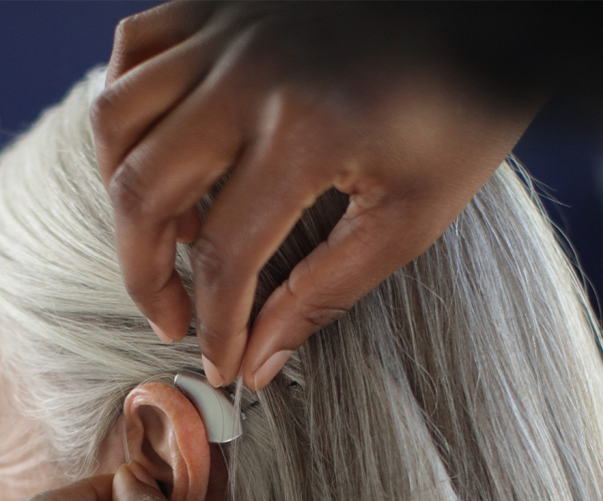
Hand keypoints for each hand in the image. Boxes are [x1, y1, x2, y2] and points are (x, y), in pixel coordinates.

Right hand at [96, 1, 535, 387]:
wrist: (485, 18)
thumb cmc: (463, 111)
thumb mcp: (413, 215)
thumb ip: (326, 292)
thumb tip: (258, 362)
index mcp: (308, 131)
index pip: (225, 254)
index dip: (214, 324)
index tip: (221, 361)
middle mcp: (250, 75)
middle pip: (143, 191)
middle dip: (145, 272)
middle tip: (170, 314)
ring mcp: (228, 31)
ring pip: (118, 119)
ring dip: (125, 187)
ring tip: (166, 227)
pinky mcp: (220, 2)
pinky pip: (133, 50)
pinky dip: (128, 105)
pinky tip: (161, 144)